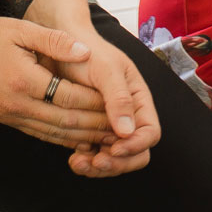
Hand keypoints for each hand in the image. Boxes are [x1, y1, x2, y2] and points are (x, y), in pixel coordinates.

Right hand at [0, 15, 116, 151]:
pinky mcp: (9, 119)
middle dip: (96, 124)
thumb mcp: (20, 30)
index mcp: (24, 80)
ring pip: (55, 133)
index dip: (96, 101)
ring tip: (108, 136)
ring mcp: (12, 116)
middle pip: (66, 121)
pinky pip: (41, 134)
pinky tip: (81, 137)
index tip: (117, 101)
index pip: (69, 96)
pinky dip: (64, 138)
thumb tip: (85, 52)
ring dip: (83, 136)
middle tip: (121, 125)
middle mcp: (18, 104)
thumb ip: (55, 41)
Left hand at [42, 19, 160, 177]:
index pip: (150, 133)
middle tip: (95, 162)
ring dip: (99, 166)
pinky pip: (95, 156)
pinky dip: (86, 162)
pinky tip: (72, 157)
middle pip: (136, 153)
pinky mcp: (90, 132)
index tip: (114, 147)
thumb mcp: (106, 69)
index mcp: (138, 100)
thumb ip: (119, 98)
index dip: (136, 146)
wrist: (61, 45)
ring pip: (114, 159)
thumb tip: (128, 131)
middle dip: (117, 163)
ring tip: (77, 162)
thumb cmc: (87, 51)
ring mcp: (109, 126)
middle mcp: (127, 116)